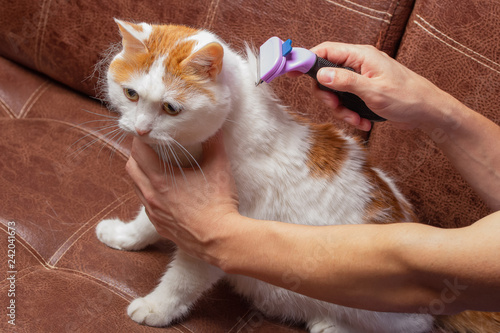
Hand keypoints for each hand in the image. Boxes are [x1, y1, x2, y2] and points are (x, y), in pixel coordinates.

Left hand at [125, 132, 238, 262]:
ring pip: (136, 187)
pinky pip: (146, 204)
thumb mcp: (219, 167)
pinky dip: (150, 192)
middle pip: (131, 167)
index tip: (150, 130)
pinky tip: (166, 190)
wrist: (221, 240)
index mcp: (159, 179)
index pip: (137, 150)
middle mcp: (150, 196)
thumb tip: (213, 126)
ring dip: (142, 173)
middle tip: (152, 145)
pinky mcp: (159, 226)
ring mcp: (153, 213)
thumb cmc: (219, 203)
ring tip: (158, 166)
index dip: (142, 138)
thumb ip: (214, 143)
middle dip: (138, 153)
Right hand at [308, 43, 452, 130]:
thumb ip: (346, 81)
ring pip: (336, 92)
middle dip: (329, 96)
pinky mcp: (365, 91)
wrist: (428, 112)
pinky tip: (364, 122)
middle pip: (327, 75)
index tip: (291, 71)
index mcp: (361, 56)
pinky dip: (352, 114)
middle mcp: (359, 64)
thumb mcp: (374, 91)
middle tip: (337, 108)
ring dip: (342, 109)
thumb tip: (321, 74)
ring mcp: (362, 78)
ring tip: (357, 120)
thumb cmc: (408, 97)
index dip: (307, 59)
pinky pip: (348, 101)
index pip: (326, 50)